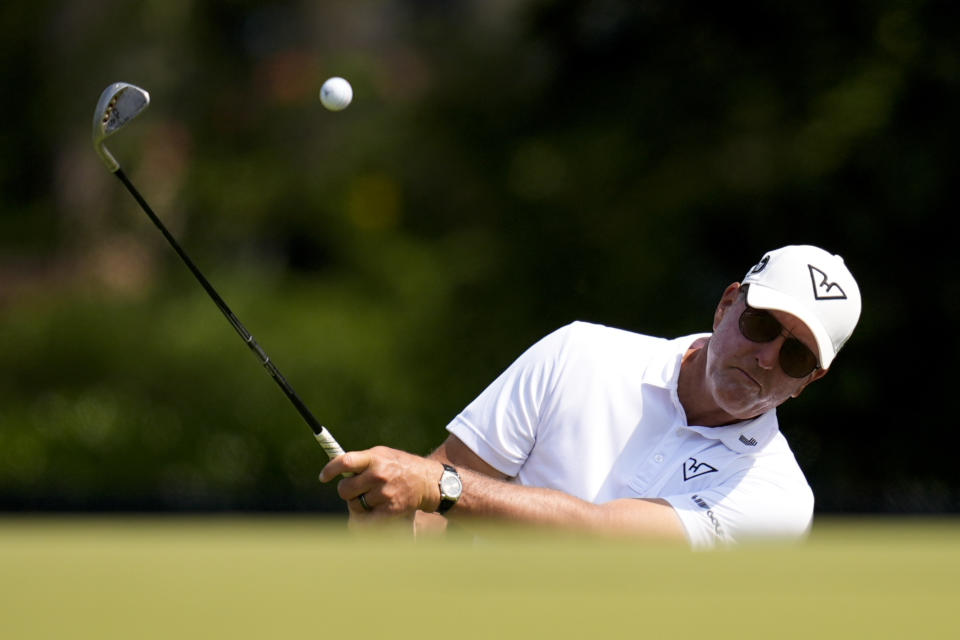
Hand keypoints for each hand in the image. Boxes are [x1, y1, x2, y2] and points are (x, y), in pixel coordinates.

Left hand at [319, 446, 443, 520]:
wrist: (427, 481)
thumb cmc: (399, 466)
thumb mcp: (382, 454)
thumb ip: (361, 461)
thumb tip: (335, 469)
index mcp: (375, 458)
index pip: (345, 462)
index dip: (330, 470)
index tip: (323, 477)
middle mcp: (379, 475)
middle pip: (345, 489)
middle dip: (347, 491)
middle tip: (356, 489)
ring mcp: (385, 493)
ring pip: (355, 504)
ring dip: (358, 503)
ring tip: (372, 497)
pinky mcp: (390, 510)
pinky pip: (365, 520)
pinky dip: (363, 519)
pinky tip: (369, 513)